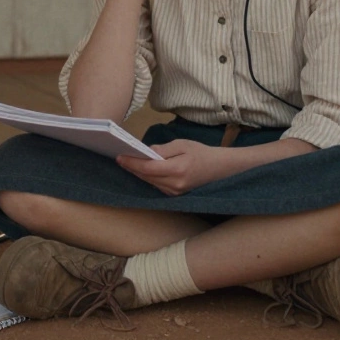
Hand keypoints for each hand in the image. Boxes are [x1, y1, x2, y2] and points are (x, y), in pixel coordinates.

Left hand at [116, 139, 234, 195]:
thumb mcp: (182, 144)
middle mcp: (175, 184)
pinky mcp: (175, 194)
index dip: (132, 163)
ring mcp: (175, 192)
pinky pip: (157, 186)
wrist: (220, 168)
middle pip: (147, 176)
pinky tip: (141, 170)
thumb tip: (147, 152)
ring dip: (138, 173)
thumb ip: (163, 149)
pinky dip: (148, 177)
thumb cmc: (201, 153)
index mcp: (178, 170)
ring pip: (150, 182)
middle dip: (132, 168)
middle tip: (119, 158)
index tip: (120, 157)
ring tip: (127, 163)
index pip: (148, 168)